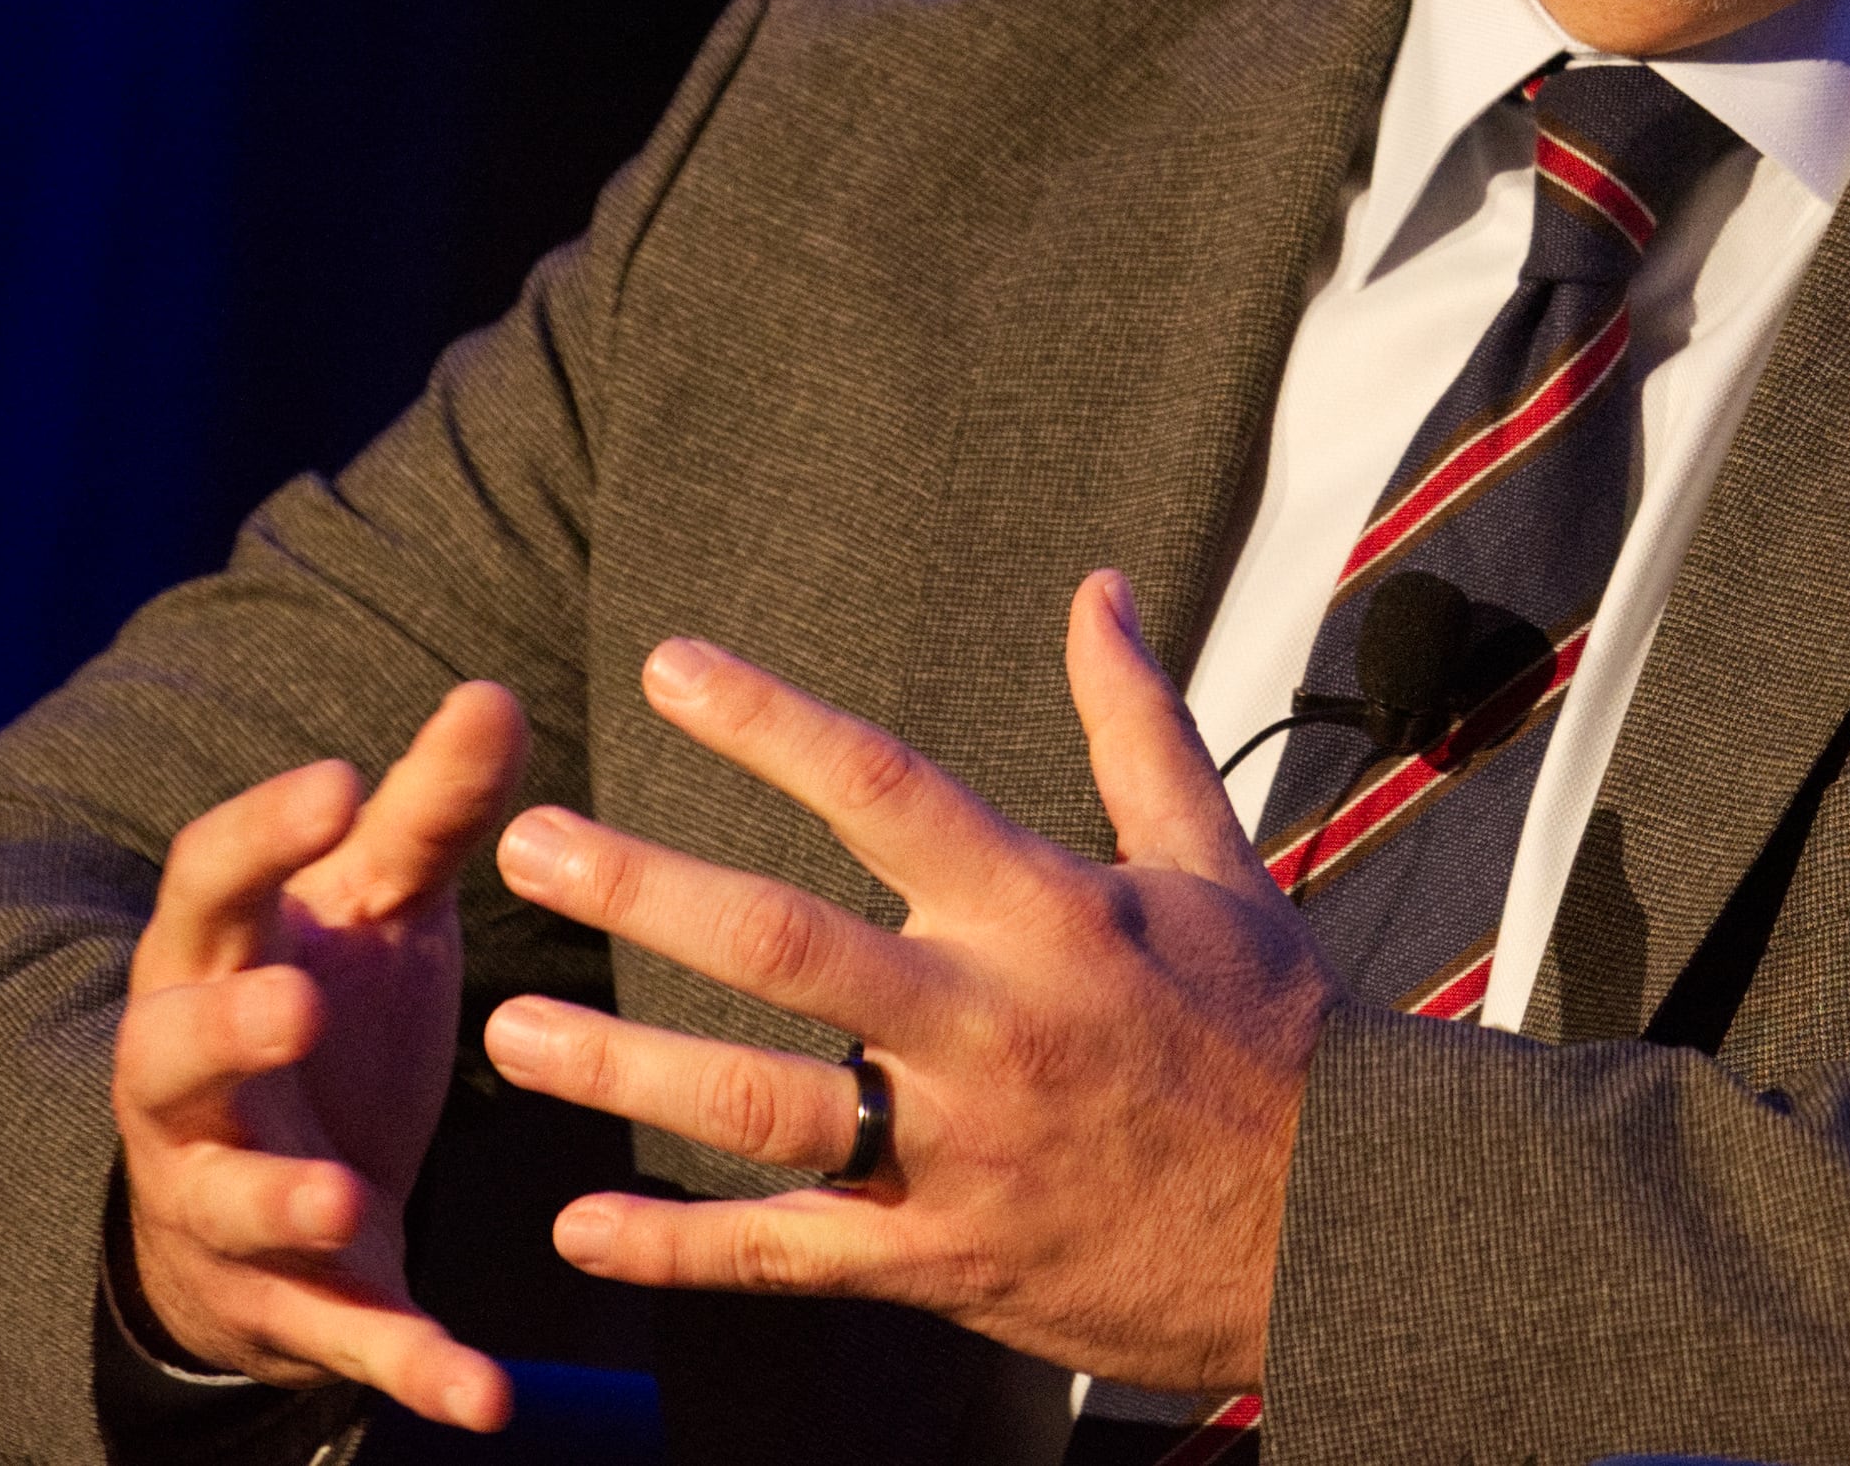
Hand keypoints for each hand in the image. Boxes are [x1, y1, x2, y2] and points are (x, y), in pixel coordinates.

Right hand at [110, 679, 531, 1433]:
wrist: (269, 1208)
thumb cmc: (325, 1021)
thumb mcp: (374, 915)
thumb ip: (425, 818)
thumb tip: (490, 693)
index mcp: (213, 969)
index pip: (204, 889)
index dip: (259, 836)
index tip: (337, 779)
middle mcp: (192, 1091)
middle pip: (170, 1055)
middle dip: (226, 1033)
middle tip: (294, 1001)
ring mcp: (228, 1204)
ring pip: (226, 1206)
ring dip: (280, 1205)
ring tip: (339, 1204)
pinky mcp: (294, 1308)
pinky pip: (341, 1339)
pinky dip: (407, 1367)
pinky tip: (480, 1392)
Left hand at [479, 575, 1329, 1393]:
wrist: (1339, 1222)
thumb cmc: (1274, 1029)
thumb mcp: (1212, 860)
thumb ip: (1135, 722)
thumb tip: (1097, 590)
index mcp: (1051, 912)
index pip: (887, 790)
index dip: (772, 721)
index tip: (669, 667)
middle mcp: (991, 1022)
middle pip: (787, 945)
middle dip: (646, 891)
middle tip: (530, 848)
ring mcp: (960, 1150)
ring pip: (760, 1104)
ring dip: (623, 1070)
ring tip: (509, 1034)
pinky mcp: (943, 1258)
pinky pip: (787, 1253)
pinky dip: (677, 1248)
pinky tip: (580, 1227)